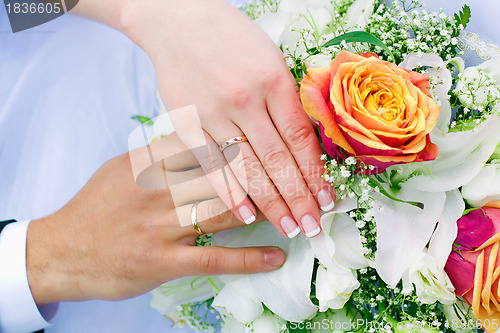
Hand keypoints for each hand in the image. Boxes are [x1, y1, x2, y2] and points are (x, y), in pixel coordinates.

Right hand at [26, 134, 284, 304]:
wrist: (60, 252)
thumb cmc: (95, 208)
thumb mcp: (120, 168)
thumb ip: (158, 152)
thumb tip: (196, 136)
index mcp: (146, 162)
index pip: (203, 144)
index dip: (240, 141)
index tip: (270, 137)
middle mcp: (156, 190)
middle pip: (220, 175)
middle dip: (260, 173)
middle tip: (294, 171)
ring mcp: (161, 227)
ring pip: (223, 212)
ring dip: (264, 210)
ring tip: (295, 209)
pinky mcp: (163, 261)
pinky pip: (214, 258)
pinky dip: (249, 258)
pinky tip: (276, 255)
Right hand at [121, 0, 335, 238]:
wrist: (177, 19)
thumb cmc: (230, 37)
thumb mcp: (270, 57)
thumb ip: (287, 100)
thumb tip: (307, 145)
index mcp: (273, 80)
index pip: (300, 139)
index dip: (316, 173)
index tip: (327, 200)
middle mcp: (245, 99)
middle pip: (278, 160)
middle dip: (298, 198)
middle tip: (313, 227)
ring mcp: (213, 113)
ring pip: (247, 168)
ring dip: (270, 203)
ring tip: (289, 227)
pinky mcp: (187, 122)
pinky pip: (211, 164)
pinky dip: (228, 192)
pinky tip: (244, 214)